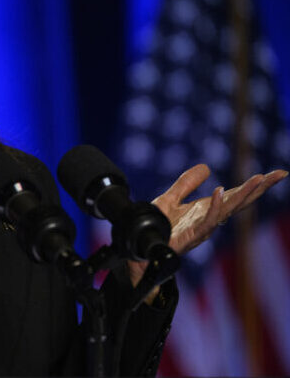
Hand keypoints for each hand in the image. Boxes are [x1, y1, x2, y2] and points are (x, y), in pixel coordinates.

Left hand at [126, 164, 287, 294]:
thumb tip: (206, 167)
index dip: (255, 185)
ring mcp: (202, 229)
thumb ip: (186, 183)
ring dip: (244, 195)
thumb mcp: (171, 198)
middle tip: (278, 175)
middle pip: (239, 202)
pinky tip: (219, 192)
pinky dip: (214, 207)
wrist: (139, 248)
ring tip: (258, 180)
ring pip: (228, 211)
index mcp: (207, 210)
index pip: (236, 195)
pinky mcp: (190, 237)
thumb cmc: (157, 228)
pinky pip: (206, 222)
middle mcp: (209, 220)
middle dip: (259, 189)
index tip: (278, 173)